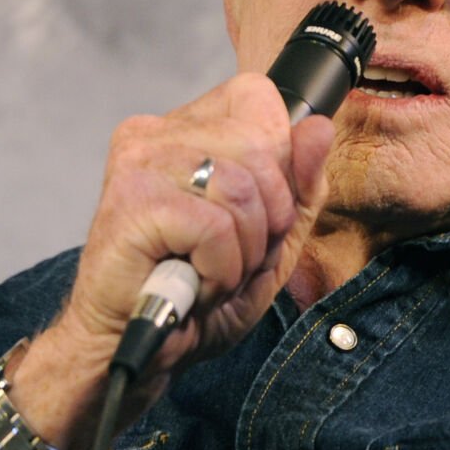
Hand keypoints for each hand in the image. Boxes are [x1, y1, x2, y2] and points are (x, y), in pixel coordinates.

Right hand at [49, 74, 333, 388]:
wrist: (135, 351)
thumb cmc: (194, 297)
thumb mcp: (269, 242)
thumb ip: (300, 186)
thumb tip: (317, 127)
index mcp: (186, 129)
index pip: (259, 98)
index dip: (279, 162)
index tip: (253, 216)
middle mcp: (156, 132)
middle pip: (262, 147)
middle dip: (266, 221)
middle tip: (227, 258)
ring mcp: (140, 162)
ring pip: (244, 190)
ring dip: (242, 253)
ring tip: (205, 274)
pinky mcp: (133, 201)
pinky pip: (216, 227)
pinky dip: (218, 271)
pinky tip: (190, 285)